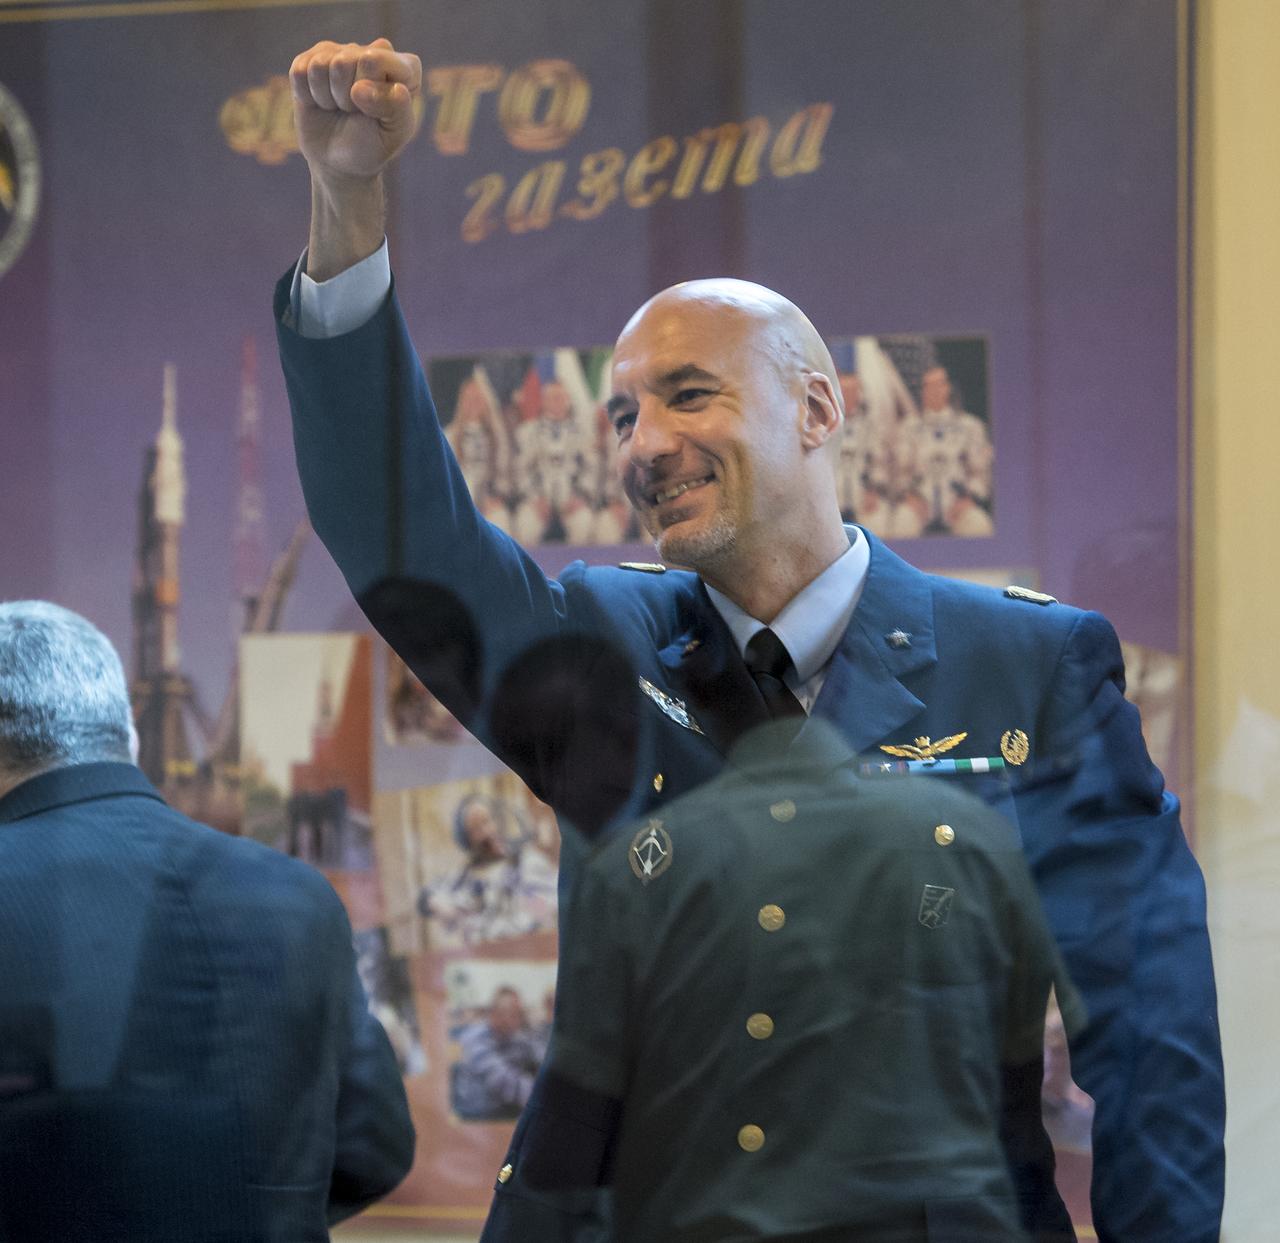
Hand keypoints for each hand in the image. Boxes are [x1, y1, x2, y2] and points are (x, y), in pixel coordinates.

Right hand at [290, 38, 421, 183]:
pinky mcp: (309, 60)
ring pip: (320, 65)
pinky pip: (300, 71)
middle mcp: (370, 52)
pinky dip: (307, 96)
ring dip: (326, 97)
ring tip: (338, 108)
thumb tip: (360, 88)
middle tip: (353, 112)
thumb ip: (395, 107)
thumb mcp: (394, 134)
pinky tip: (320, 103)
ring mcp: (338, 53)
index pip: (377, 59)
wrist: (339, 163)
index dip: (371, 91)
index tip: (376, 113)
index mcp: (403, 67)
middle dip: (345, 97)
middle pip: (344, 61)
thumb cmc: (372, 146)